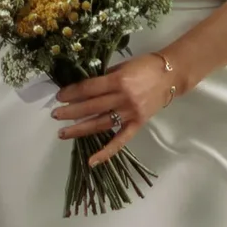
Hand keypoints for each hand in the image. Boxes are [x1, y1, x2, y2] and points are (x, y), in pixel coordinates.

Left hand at [52, 47, 185, 171]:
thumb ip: (105, 77)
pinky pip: (120, 140)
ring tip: (63, 133)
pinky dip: (106, 152)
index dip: (72, 93)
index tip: (59, 96)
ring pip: (100, 124)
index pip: (89, 89)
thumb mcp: (122, 65)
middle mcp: (123, 98)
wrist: (171, 75)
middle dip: (70, 112)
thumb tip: (84, 87)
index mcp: (118, 80)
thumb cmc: (145, 66)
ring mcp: (130, 113)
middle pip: (91, 107)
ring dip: (80, 129)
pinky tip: (92, 160)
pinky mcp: (137, 124)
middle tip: (55, 115)